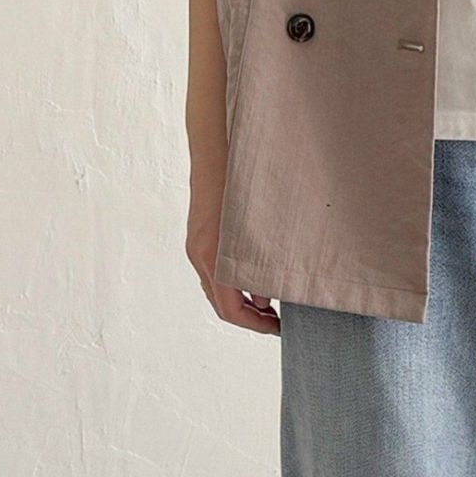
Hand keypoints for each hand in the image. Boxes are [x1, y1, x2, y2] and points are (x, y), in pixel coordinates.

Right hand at [187, 186, 280, 335]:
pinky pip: (214, 271)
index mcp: (213, 256)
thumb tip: (266, 298)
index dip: (254, 325)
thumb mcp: (259, 226)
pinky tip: (256, 278)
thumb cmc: (242, 181)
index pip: (230, 308)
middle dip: (249, 317)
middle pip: (220, 303)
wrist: (217, 147)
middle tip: (278, 322)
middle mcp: (200, 254)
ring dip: (242, 301)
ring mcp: (197, 246)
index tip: (277, 329)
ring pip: (217, 288)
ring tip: (272, 304)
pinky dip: (234, 283)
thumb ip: (261, 264)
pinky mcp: (200, 236)